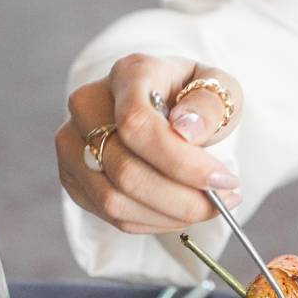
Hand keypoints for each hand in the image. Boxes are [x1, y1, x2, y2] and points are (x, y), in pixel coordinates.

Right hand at [56, 54, 244, 232]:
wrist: (166, 104)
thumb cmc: (195, 97)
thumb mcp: (219, 88)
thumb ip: (210, 104)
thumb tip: (187, 129)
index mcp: (128, 75)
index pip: (137, 124)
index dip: (181, 162)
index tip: (225, 181)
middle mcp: (88, 106)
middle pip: (125, 171)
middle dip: (183, 199)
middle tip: (225, 201)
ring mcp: (72, 144)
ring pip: (114, 201)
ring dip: (171, 216)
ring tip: (207, 208)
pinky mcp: (73, 177)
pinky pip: (112, 216)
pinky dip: (155, 223)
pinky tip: (182, 211)